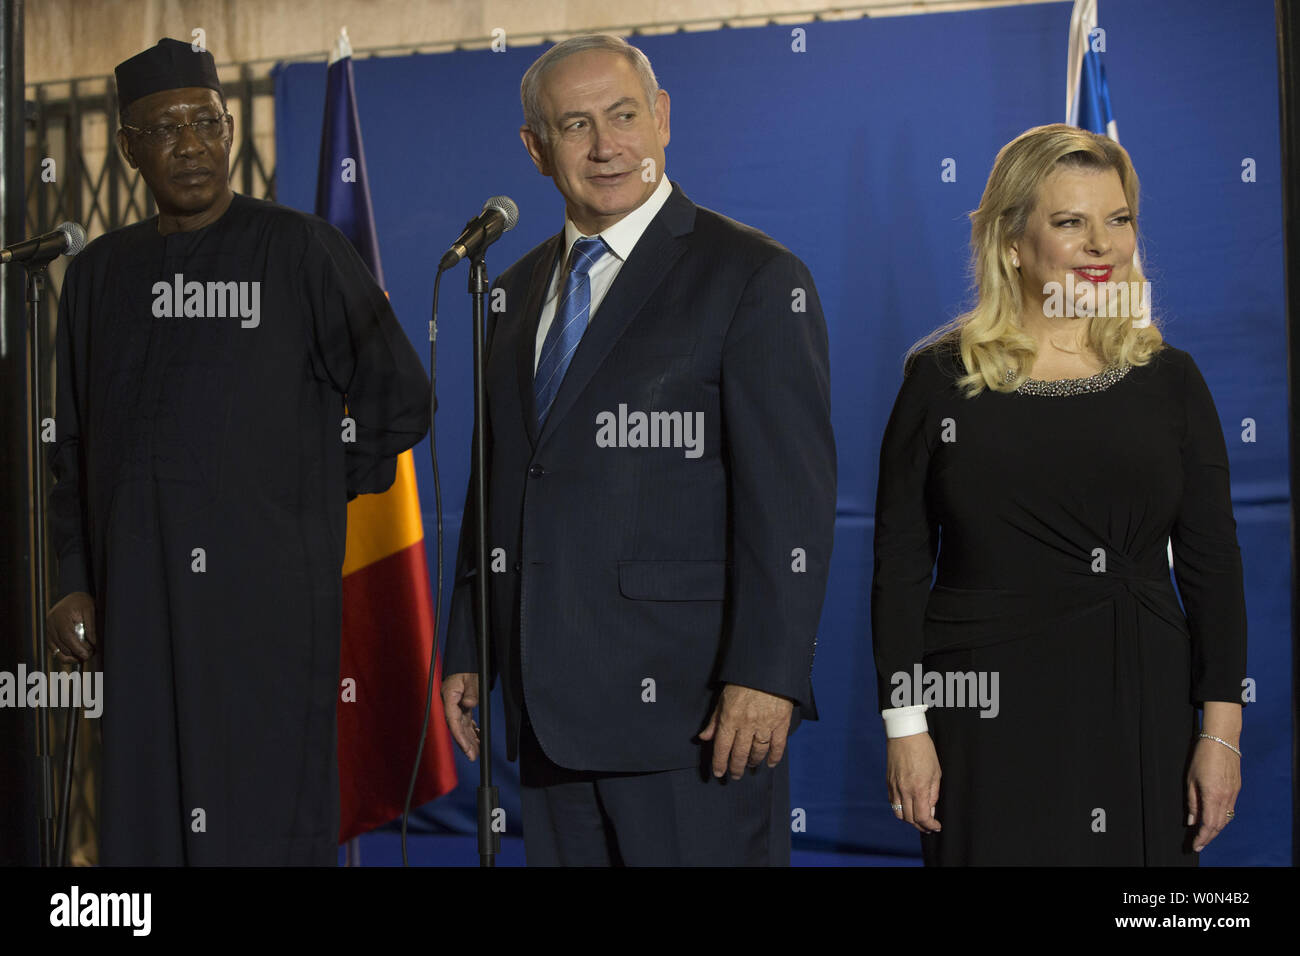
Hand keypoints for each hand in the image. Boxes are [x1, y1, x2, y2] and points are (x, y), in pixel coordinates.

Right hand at [45, 592, 95, 663]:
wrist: (73, 598)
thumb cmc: (82, 602)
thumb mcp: (90, 610)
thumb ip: (91, 626)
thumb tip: (93, 644)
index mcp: (60, 615)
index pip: (67, 635)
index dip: (76, 647)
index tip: (86, 655)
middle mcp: (51, 623)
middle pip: (61, 644)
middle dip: (75, 653)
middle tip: (89, 656)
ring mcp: (48, 629)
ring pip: (55, 649)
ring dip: (69, 656)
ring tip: (82, 658)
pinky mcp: (49, 633)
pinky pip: (53, 648)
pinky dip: (63, 654)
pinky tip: (74, 657)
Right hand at [441, 672, 479, 760]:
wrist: (467, 658)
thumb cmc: (469, 665)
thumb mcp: (473, 676)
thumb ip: (472, 690)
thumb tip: (469, 704)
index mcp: (449, 695)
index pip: (452, 720)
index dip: (459, 736)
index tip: (466, 748)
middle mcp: (450, 702)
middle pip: (456, 726)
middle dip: (464, 743)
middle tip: (473, 756)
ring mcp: (455, 703)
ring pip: (462, 725)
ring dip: (469, 739)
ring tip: (476, 752)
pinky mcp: (461, 703)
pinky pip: (465, 720)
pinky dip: (472, 730)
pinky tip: (477, 738)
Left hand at [698, 683, 793, 778]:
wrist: (768, 668)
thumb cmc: (743, 682)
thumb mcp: (723, 698)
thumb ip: (714, 720)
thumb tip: (704, 737)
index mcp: (730, 717)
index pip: (722, 747)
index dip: (719, 763)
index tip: (719, 773)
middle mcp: (747, 724)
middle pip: (740, 753)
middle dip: (736, 768)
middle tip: (735, 776)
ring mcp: (765, 724)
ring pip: (758, 752)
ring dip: (753, 762)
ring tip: (749, 766)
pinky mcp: (781, 723)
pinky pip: (777, 746)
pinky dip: (774, 758)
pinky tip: (769, 764)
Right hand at [886, 732, 941, 832]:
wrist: (905, 734)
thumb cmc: (924, 750)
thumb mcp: (936, 772)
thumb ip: (934, 793)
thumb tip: (931, 808)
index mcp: (918, 788)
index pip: (922, 817)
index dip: (930, 826)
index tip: (936, 826)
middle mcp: (904, 790)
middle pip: (910, 819)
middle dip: (921, 825)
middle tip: (929, 825)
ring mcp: (894, 787)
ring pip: (899, 813)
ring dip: (909, 819)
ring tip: (918, 817)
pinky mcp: (888, 782)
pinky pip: (893, 802)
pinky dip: (900, 808)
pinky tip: (908, 805)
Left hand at [1187, 736, 1240, 852]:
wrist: (1222, 740)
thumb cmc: (1202, 756)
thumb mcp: (1190, 779)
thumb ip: (1192, 802)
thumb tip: (1192, 821)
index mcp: (1213, 796)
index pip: (1209, 825)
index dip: (1202, 838)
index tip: (1195, 846)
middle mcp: (1226, 797)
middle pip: (1219, 825)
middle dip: (1209, 837)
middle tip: (1198, 844)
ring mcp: (1233, 793)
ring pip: (1226, 818)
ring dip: (1216, 829)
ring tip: (1205, 835)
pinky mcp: (1236, 788)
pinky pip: (1230, 809)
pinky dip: (1222, 818)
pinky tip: (1215, 819)